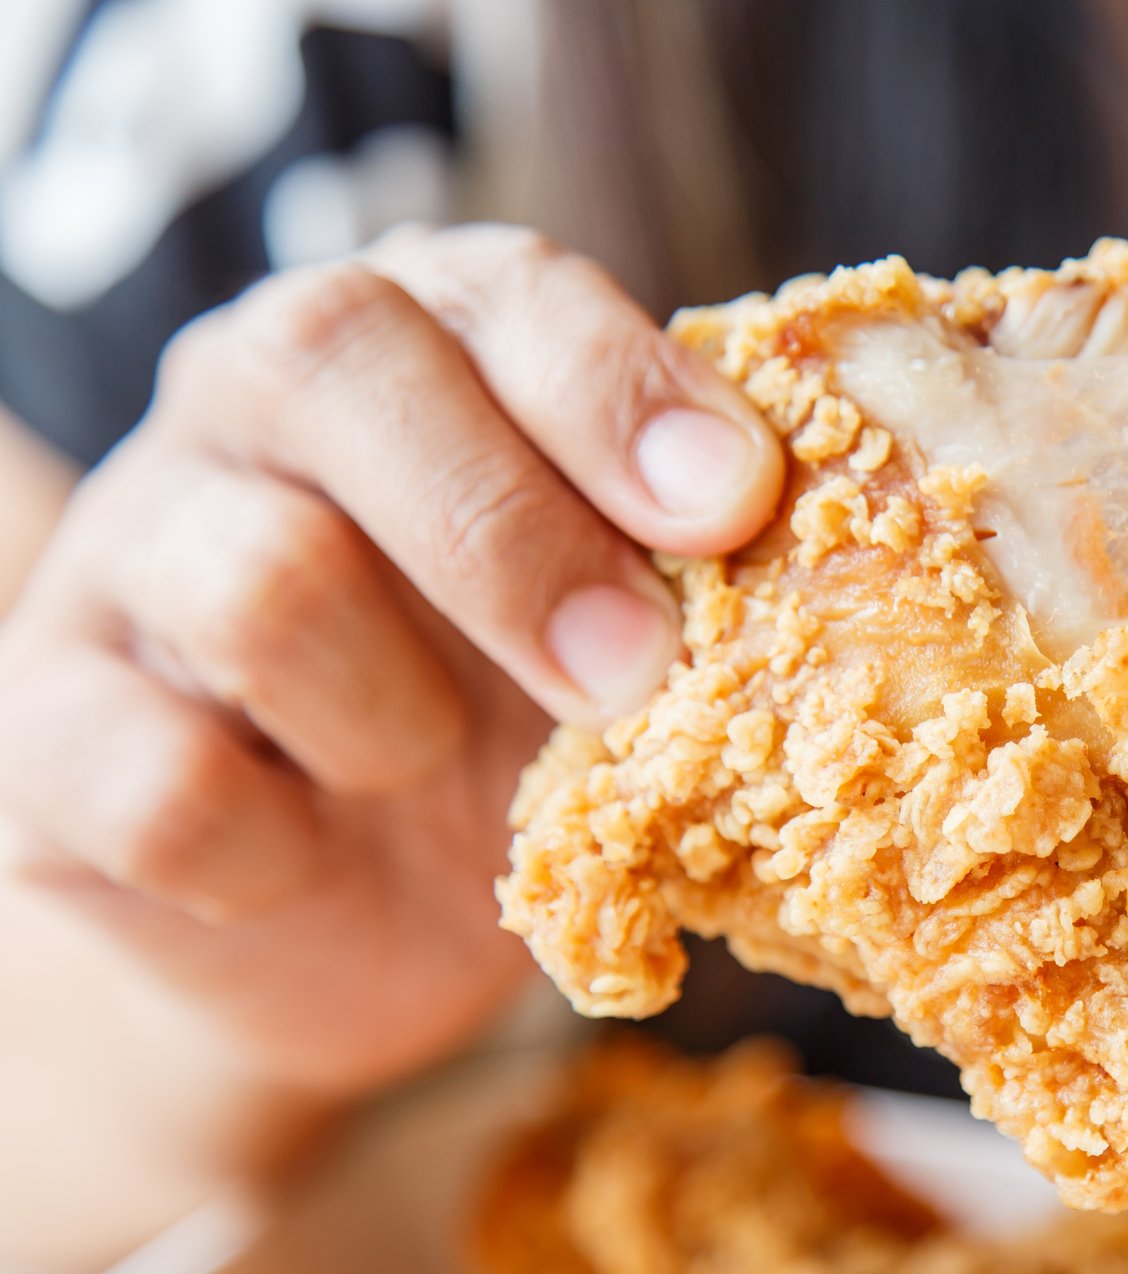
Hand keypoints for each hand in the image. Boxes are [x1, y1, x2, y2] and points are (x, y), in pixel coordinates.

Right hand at [0, 226, 782, 1095]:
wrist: (352, 912)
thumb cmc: (521, 719)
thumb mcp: (622, 616)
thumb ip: (686, 558)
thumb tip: (832, 550)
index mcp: (418, 343)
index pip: (494, 290)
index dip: (615, 387)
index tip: (734, 503)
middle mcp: (249, 408)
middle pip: (332, 362)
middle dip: (513, 533)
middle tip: (634, 672)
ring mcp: (131, 557)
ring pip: (256, 577)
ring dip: (399, 710)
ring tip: (438, 765)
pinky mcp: (48, 731)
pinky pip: (157, 778)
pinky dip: (274, 845)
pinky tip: (316, 852)